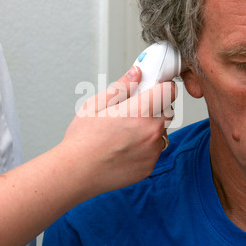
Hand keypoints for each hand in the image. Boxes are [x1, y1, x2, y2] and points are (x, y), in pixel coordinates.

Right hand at [60, 66, 176, 194]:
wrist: (77, 173)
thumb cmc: (82, 139)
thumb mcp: (96, 104)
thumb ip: (121, 87)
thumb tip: (136, 73)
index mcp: (140, 112)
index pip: (168, 91)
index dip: (162, 87)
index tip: (154, 88)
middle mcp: (152, 132)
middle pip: (167, 112)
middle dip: (155, 108)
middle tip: (133, 112)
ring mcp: (152, 151)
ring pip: (160, 133)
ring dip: (150, 129)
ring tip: (124, 134)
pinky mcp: (149, 167)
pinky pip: (153, 151)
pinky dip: (144, 148)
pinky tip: (124, 149)